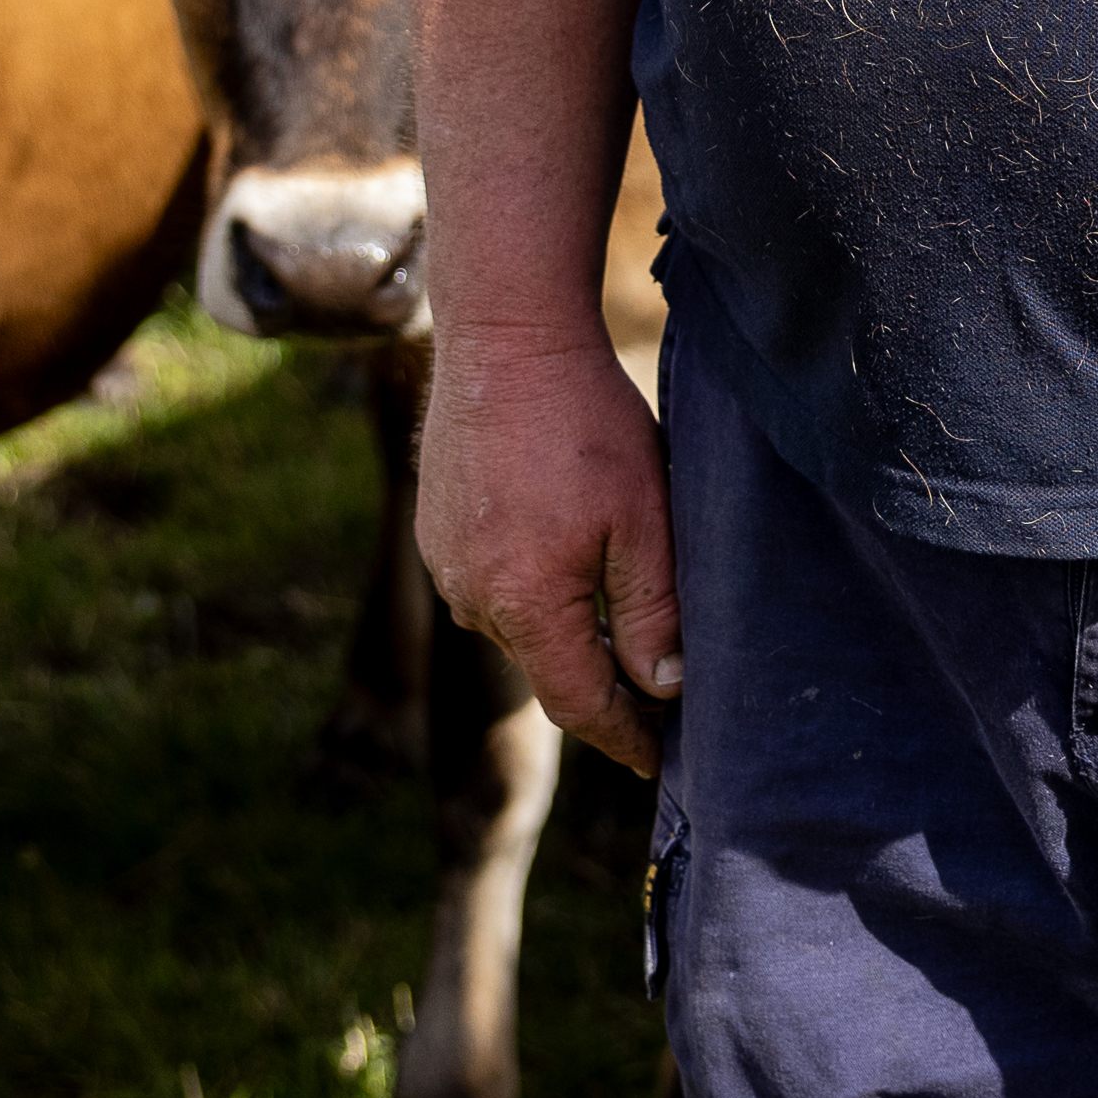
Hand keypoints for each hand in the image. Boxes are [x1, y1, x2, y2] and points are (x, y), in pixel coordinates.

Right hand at [415, 321, 680, 773]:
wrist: (505, 337)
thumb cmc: (585, 424)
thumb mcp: (645, 518)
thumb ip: (653, 612)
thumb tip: (662, 689)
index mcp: (527, 605)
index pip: (580, 704)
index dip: (625, 736)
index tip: (659, 760)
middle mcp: (473, 598)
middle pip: (549, 665)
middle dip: (600, 679)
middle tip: (655, 687)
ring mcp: (445, 563)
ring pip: (519, 622)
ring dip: (564, 621)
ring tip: (612, 596)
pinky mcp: (436, 529)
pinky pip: (491, 581)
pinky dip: (531, 580)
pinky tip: (562, 540)